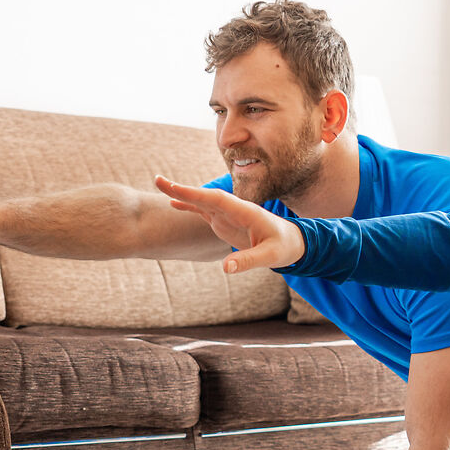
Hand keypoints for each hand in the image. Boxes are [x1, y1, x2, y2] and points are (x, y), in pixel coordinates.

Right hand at [155, 176, 304, 272]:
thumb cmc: (283, 247)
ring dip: (182, 194)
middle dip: (182, 189)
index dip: (196, 195)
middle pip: (205, 197)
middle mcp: (234, 209)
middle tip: (157, 181)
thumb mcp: (269, 256)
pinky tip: (173, 202)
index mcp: (245, 211)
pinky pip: (204, 211)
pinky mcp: (225, 222)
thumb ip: (247, 260)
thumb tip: (225, 269)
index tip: (176, 190)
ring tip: (159, 186)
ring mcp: (228, 214)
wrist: (292, 242)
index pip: (217, 200)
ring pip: (202, 201)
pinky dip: (189, 205)